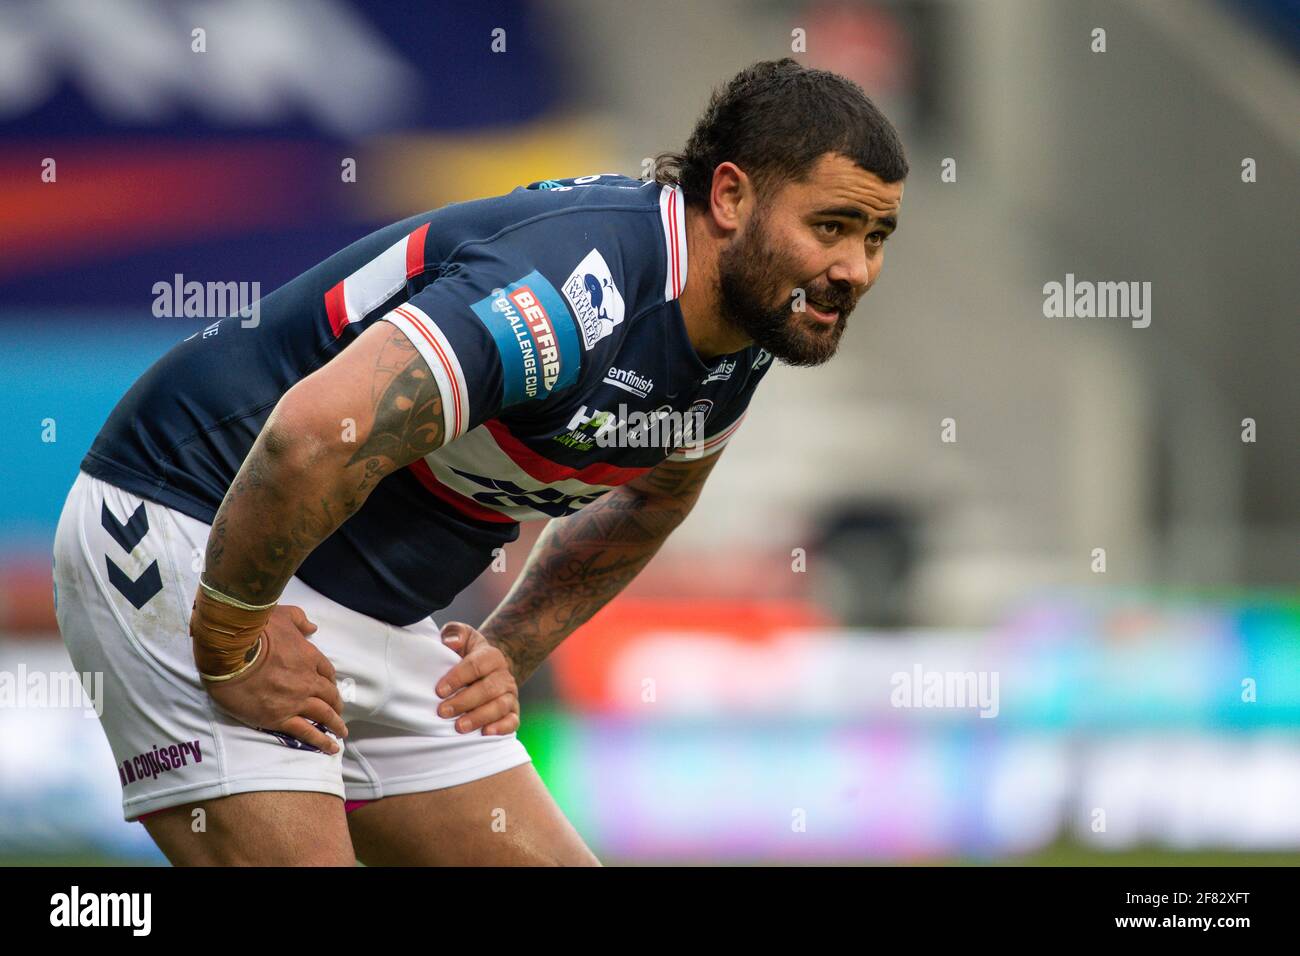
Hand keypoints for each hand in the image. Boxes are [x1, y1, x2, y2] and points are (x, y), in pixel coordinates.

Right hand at [198, 604, 347, 753]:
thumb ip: (299, 620)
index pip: (326, 672)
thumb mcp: (282, 615)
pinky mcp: (280, 717)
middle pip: (329, 695)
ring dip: (335, 725)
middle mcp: (308, 680)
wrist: (232, 652)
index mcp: (309, 656)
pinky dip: (321, 741)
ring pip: (323, 715)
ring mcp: (296, 700)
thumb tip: (312, 627)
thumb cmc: (256, 629)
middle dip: (336, 704)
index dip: (329, 680)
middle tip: (338, 713)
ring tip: (340, 734)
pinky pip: (306, 732)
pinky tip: (330, 748)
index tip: (330, 687)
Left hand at [435, 622, 519, 735]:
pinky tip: (485, 734)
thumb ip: (454, 633)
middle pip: (487, 689)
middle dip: (464, 701)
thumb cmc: (466, 653)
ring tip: (459, 727)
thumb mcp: (461, 637)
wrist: (487, 669)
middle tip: (442, 712)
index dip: (457, 678)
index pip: (476, 665)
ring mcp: (510, 694)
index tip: (438, 691)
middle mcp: (504, 675)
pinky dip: (501, 728)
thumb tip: (451, 643)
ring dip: (479, 717)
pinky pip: (513, 721)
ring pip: (500, 706)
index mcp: (491, 656)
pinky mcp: (513, 712)